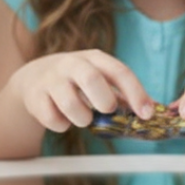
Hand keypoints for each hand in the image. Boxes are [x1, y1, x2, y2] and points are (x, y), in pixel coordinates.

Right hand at [9, 50, 153, 132]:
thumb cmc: (76, 81)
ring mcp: (51, 79)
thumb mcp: (99, 79)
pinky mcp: (35, 96)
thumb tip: (151, 111)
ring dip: (82, 118)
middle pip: (91, 79)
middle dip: (104, 101)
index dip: (136, 93)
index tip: (147, 113)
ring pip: (70, 103)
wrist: (33, 78)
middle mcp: (72, 64)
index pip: (119, 71)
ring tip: (82, 118)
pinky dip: (61, 125)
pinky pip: (52, 118)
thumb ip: (122, 94)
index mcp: (94, 59)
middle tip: (106, 110)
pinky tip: (62, 119)